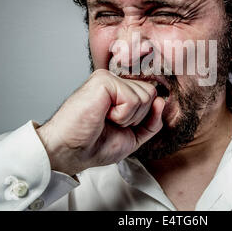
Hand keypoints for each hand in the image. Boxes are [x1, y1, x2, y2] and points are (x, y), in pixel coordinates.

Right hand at [36, 69, 164, 175]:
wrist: (70, 152)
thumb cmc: (94, 145)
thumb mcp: (133, 136)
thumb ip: (151, 121)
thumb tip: (161, 101)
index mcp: (120, 92)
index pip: (151, 96)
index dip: (142, 118)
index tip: (118, 126)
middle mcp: (114, 81)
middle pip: (151, 94)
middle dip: (137, 117)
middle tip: (111, 123)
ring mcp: (108, 78)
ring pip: (145, 96)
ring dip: (128, 118)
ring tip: (105, 119)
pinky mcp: (103, 80)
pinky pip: (132, 99)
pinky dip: (122, 115)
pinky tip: (103, 115)